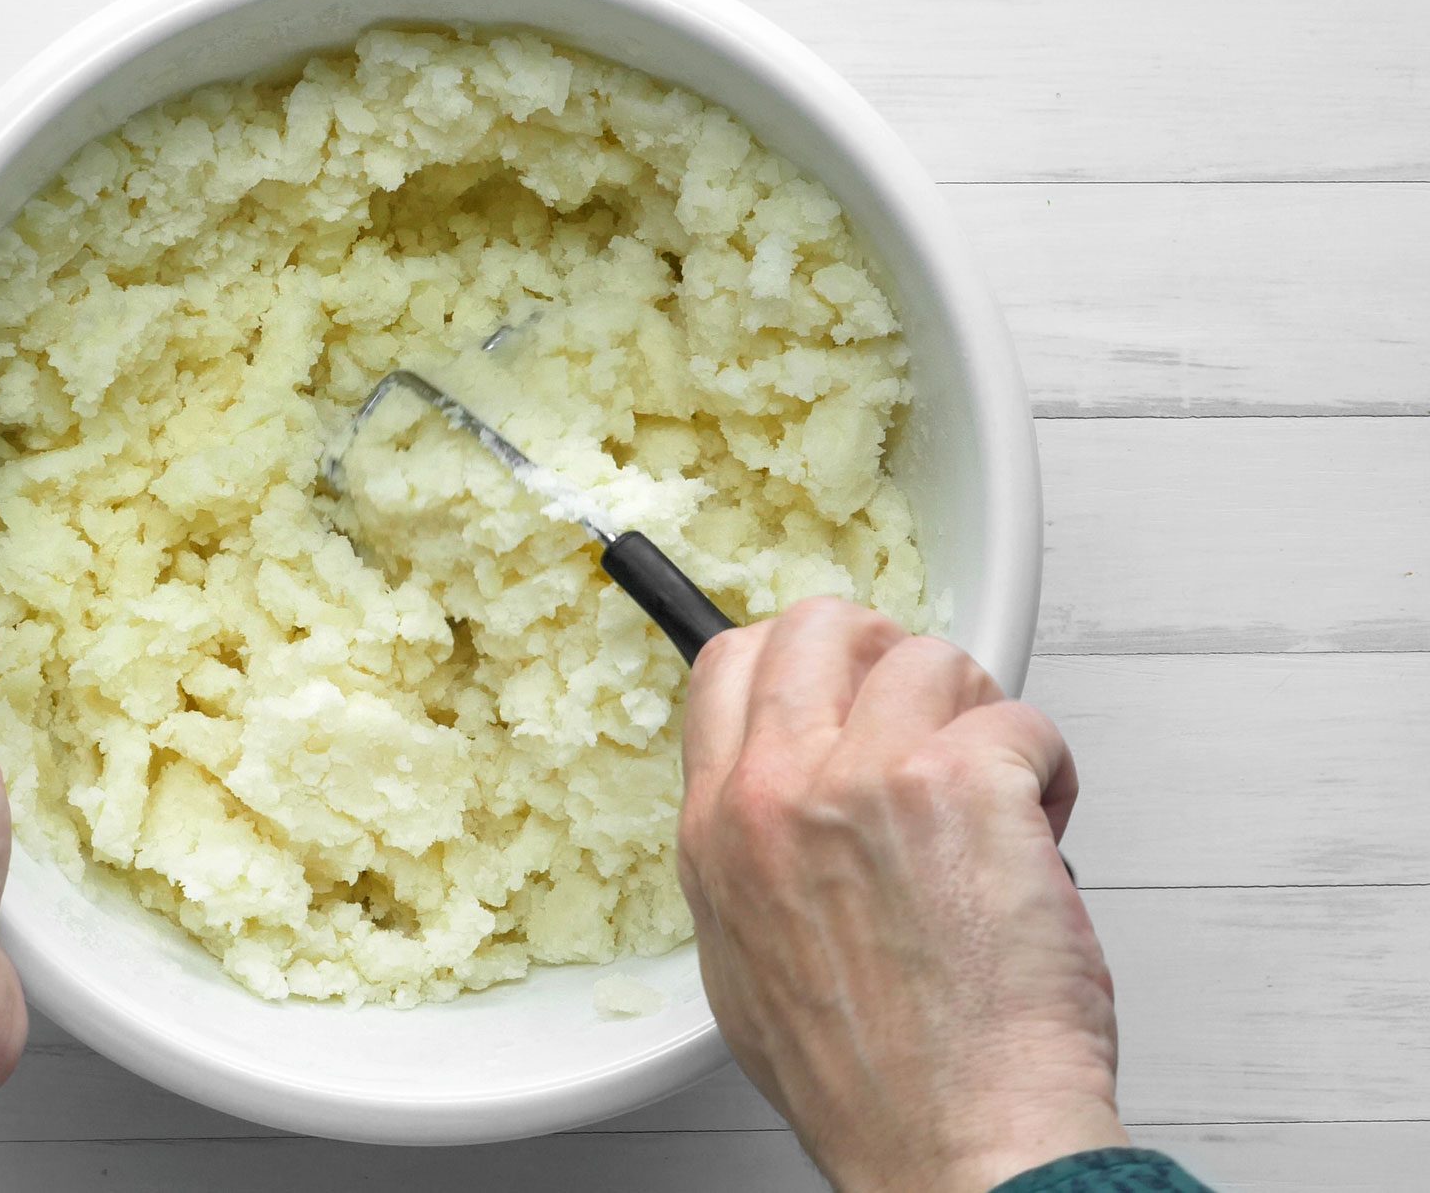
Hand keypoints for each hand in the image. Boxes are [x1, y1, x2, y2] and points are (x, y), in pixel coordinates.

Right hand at [679, 598, 1124, 1192]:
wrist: (955, 1145)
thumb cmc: (872, 1084)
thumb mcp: (743, 964)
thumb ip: (749, 859)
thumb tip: (785, 799)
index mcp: (717, 829)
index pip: (726, 665)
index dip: (799, 658)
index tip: (843, 680)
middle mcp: (777, 790)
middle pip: (822, 625)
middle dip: (891, 655)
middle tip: (932, 713)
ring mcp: (865, 779)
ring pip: (935, 660)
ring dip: (982, 722)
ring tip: (999, 799)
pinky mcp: (962, 785)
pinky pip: (1023, 721)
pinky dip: (1048, 771)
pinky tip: (1041, 832)